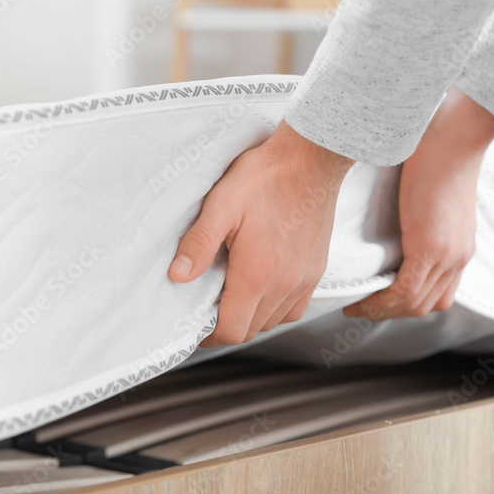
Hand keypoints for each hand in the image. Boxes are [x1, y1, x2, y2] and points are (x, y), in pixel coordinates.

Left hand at [168, 121, 354, 345]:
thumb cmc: (267, 177)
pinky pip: (295, 307)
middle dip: (227, 325)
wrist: (311, 159)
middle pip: (252, 330)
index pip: (233, 330)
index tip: (198, 323)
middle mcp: (285, 284)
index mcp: (258, 273)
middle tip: (209, 305)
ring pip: (274, 321)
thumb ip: (199, 243)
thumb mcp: (221, 205)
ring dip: (251, 316)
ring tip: (233, 294)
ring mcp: (304, 279)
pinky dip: (276, 307)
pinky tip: (262, 286)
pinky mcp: (316, 270)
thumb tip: (177, 275)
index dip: (210, 334)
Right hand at [343, 88, 493, 319]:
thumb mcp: (427, 190)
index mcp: (458, 245)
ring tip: (354, 307)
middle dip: (389, 312)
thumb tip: (390, 211)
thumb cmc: (437, 148)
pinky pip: (405, 292)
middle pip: (425, 305)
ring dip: (381, 311)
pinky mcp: (432, 249)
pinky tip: (361, 299)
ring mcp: (448, 255)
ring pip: (414, 305)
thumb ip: (416, 209)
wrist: (453, 135)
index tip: (374, 298)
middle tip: (359, 308)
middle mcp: (457, 257)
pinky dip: (381, 301)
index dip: (404, 302)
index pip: (436, 293)